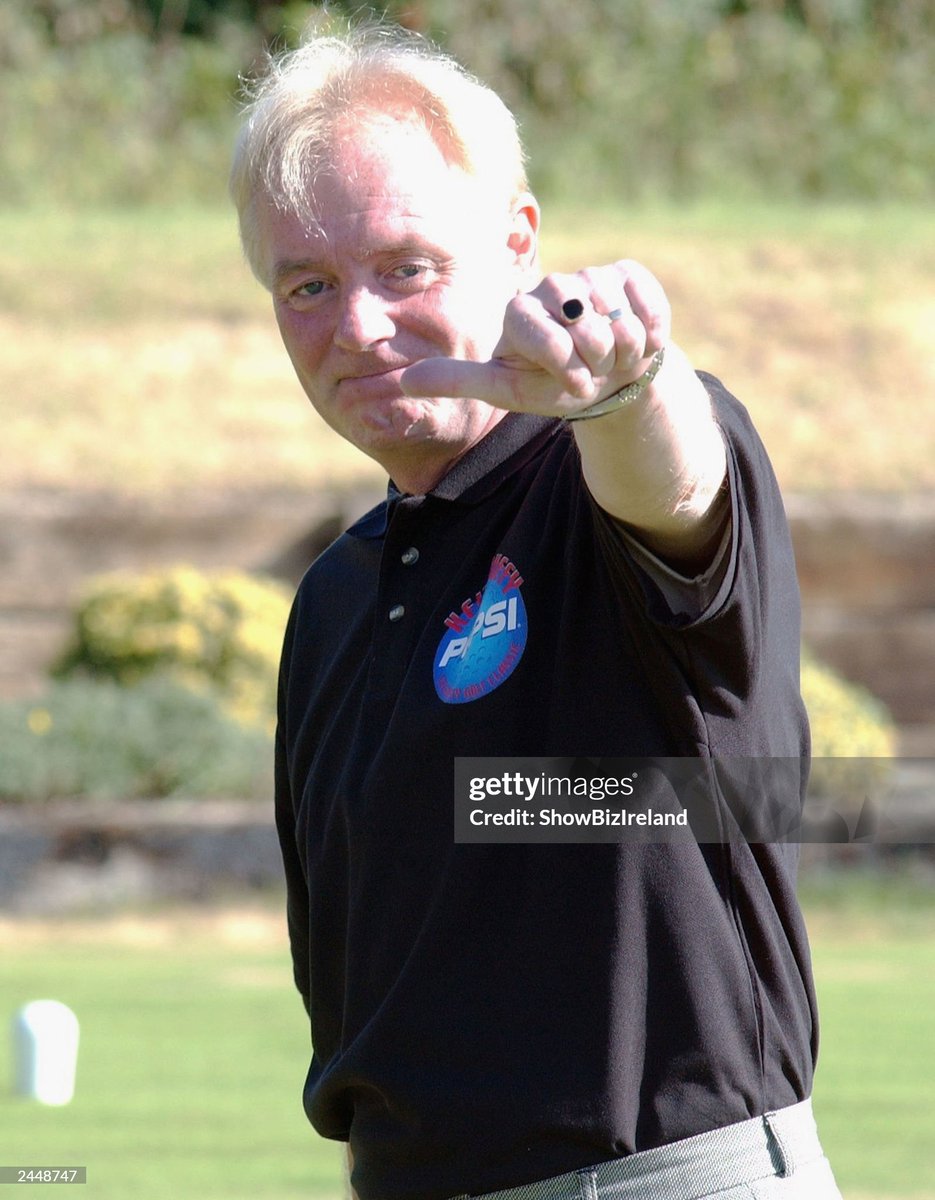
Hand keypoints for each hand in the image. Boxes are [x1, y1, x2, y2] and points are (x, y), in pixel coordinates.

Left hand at [400, 260, 670, 416]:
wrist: (609, 381)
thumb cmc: (553, 385)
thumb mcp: (505, 389)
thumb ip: (457, 381)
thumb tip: (401, 382)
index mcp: (519, 310)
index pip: (544, 334)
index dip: (564, 364)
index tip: (569, 382)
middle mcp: (553, 287)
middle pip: (582, 320)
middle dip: (595, 359)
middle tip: (593, 369)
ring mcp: (593, 277)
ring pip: (616, 313)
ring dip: (624, 347)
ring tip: (614, 356)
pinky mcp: (630, 276)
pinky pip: (646, 303)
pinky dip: (650, 331)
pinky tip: (640, 340)